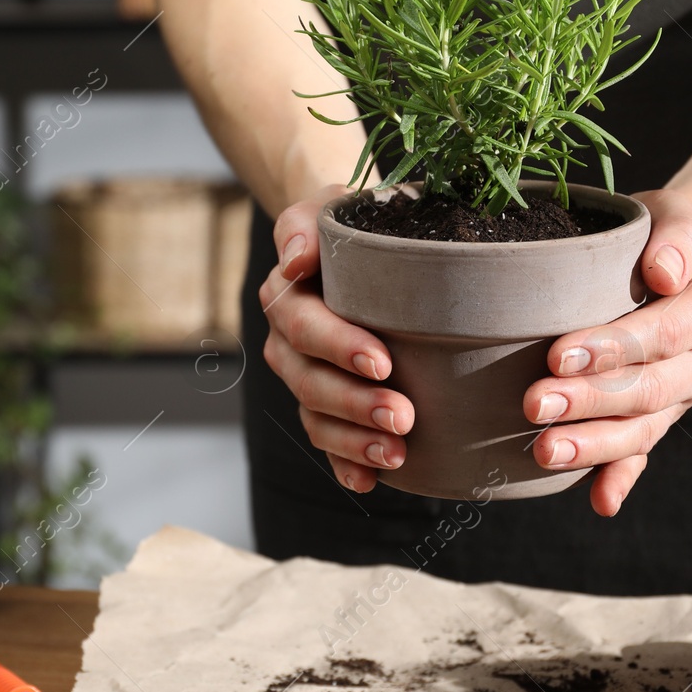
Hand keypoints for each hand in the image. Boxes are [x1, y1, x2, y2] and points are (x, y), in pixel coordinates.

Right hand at [259, 185, 415, 492]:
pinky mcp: (326, 404)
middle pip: (309, 382)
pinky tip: (369, 483)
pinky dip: (344, 465)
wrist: (355, 243)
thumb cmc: (350, 221)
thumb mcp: (330, 208)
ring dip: (354, 441)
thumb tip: (297, 258)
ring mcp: (304, 377)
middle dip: (355, 404)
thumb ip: (306, 227)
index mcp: (287, 296)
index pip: (304, 326)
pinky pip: (326, 442)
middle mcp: (287, 342)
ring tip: (398, 454)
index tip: (384, 362)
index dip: (339, 347)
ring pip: (316, 417)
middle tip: (405, 418)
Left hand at [523, 188, 691, 516]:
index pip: (663, 334)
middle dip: (589, 401)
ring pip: (642, 430)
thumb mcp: (675, 213)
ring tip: (544, 451)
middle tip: (532, 403)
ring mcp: (681, 398)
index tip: (557, 353)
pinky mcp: (659, 419)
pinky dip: (620, 478)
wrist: (670, 260)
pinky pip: (642, 454)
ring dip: (594, 445)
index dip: (613, 347)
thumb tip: (665, 274)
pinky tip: (598, 501)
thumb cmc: (660, 231)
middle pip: (648, 390)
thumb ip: (677, 236)